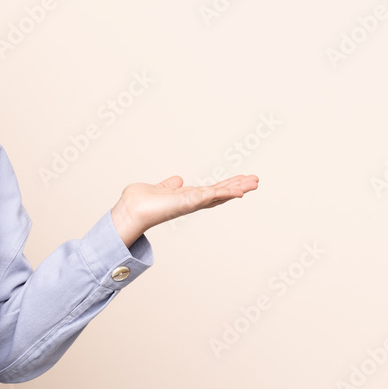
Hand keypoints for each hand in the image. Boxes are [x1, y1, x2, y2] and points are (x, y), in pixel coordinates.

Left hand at [110, 174, 258, 246]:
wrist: (132, 209)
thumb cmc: (141, 201)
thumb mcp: (159, 189)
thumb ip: (169, 185)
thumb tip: (177, 180)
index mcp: (186, 197)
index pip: (211, 190)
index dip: (226, 186)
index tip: (241, 179)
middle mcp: (192, 201)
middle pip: (220, 193)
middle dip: (238, 186)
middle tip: (255, 180)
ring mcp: (193, 202)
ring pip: (220, 194)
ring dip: (238, 188)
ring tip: (255, 182)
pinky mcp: (190, 201)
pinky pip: (212, 196)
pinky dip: (226, 193)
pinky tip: (240, 191)